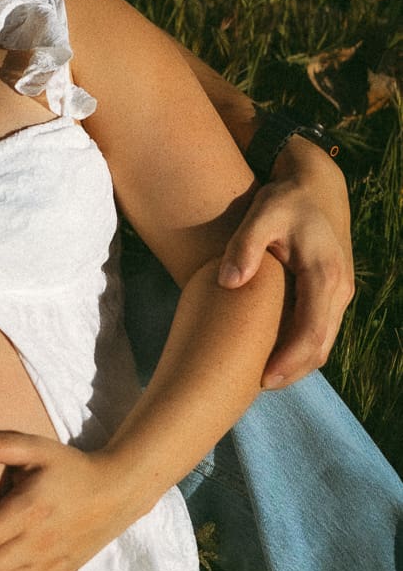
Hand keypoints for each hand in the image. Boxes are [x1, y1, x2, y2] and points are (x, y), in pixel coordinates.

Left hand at [217, 143, 353, 387]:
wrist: (317, 184)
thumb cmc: (285, 199)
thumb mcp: (262, 214)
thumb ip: (244, 247)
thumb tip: (228, 283)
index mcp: (324, 274)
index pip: (311, 333)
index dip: (288, 362)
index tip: (262, 379)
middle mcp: (339, 289)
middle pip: (320, 347)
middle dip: (292, 372)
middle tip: (256, 386)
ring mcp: (341, 293)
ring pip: (324, 343)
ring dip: (298, 364)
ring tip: (262, 376)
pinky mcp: (334, 293)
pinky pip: (321, 330)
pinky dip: (302, 348)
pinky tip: (274, 353)